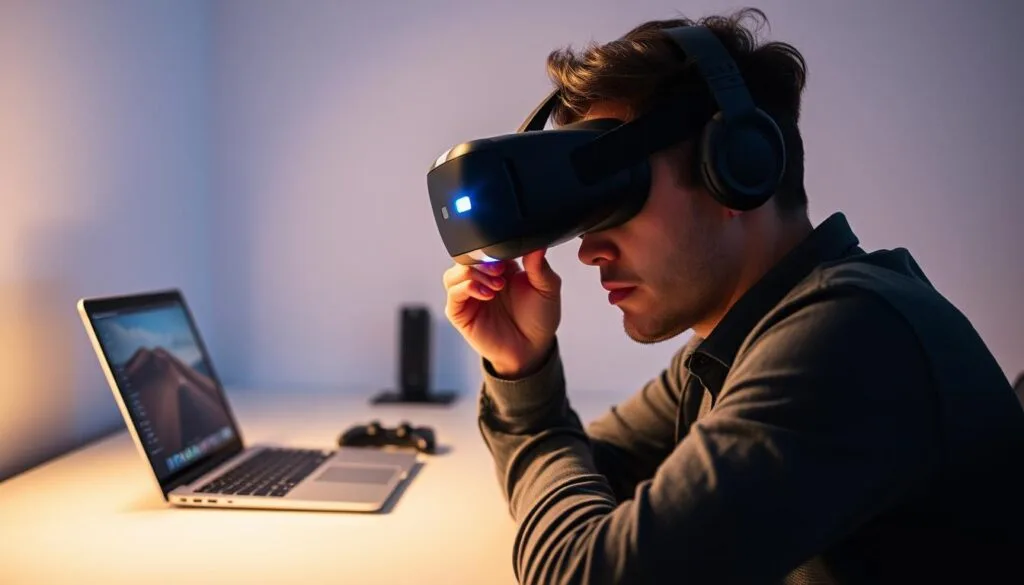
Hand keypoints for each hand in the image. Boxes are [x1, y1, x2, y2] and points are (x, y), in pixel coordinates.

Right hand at [442, 249, 560, 377]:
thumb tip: (538, 244)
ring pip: (454, 273)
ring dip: (474, 274)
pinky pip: (453, 293)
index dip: (493, 247)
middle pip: (466, 257)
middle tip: (500, 271)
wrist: (533, 348)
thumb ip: (540, 265)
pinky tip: (487, 295)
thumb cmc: (538, 318)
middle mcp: (481, 279)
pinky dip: (467, 288)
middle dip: (482, 261)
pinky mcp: (460, 312)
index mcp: (500, 268)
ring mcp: (468, 295)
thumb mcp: (547, 288)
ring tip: (496, 286)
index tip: (507, 256)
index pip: (486, 247)